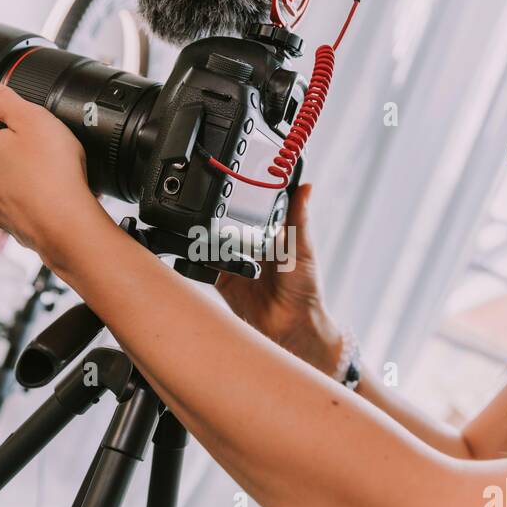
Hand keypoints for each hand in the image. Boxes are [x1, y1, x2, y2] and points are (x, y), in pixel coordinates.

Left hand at [0, 79, 105, 268]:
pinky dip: (32, 209)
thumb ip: (3, 100)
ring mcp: (0, 213)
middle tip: (16, 157)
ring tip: (41, 179)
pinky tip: (54, 200)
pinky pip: (21, 217)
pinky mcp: (20, 232)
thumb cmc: (50, 170)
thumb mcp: (31, 119)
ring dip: (13, 190)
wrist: (68, 222)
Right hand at [216, 182, 342, 374]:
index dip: (243, 197)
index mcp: (271, 235)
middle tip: (210, 204)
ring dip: (207, 237)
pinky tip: (200, 253)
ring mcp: (235, 264)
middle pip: (229, 224)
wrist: (291, 326)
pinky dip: (200, 261)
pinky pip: (206, 267)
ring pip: (213, 243)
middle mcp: (251, 247)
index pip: (253, 209)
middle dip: (218, 216)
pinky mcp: (223, 281)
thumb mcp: (302, 248)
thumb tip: (306, 187)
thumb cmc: (305, 288)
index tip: (232, 180)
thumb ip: (299, 219)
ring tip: (202, 227)